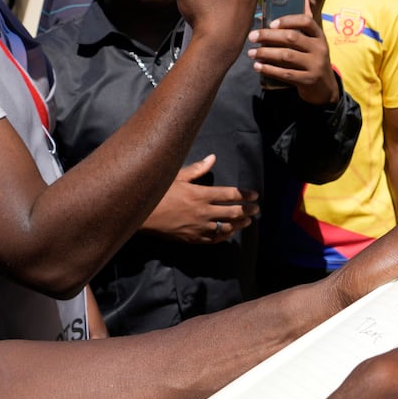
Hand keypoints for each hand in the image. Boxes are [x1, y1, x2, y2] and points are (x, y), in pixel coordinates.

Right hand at [140, 156, 258, 244]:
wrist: (141, 215)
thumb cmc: (158, 193)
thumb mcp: (177, 177)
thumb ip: (198, 169)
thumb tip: (213, 158)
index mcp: (201, 194)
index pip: (231, 194)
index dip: (245, 195)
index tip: (255, 195)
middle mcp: (203, 212)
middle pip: (233, 212)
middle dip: (248, 210)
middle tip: (256, 210)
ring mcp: (198, 227)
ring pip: (226, 228)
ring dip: (239, 224)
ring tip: (246, 222)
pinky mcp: (192, 238)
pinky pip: (213, 239)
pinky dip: (224, 236)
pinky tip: (229, 233)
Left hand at [247, 5, 338, 104]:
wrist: (326, 88)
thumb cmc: (312, 61)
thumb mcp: (312, 45)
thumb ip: (300, 33)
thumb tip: (277, 20)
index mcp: (319, 37)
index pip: (306, 21)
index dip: (288, 20)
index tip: (271, 24)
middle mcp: (319, 49)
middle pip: (292, 38)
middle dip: (269, 36)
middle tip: (252, 37)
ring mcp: (315, 65)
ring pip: (286, 56)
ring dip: (265, 53)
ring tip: (251, 52)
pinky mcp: (308, 80)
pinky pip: (285, 73)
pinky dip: (269, 69)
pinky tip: (258, 66)